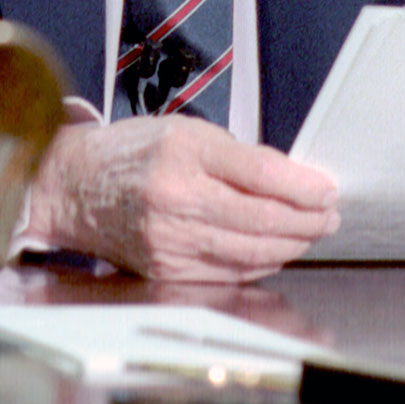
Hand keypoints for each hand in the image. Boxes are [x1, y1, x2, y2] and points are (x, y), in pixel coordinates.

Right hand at [23, 115, 338, 281]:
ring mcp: (170, 242)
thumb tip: (291, 180)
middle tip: (330, 214)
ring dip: (292, 244)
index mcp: (182, 152)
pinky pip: (229, 272)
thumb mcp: (186, 130)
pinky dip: (260, 263)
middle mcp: (176, 199)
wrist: (74, 187)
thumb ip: (237, 155)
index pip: (261, 175)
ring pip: (251, 253)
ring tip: (311, 231)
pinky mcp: (166, 271)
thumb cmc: (131, 152)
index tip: (327, 189)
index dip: (304, 186)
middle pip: (262, 220)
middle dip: (308, 220)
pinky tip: (275, 250)